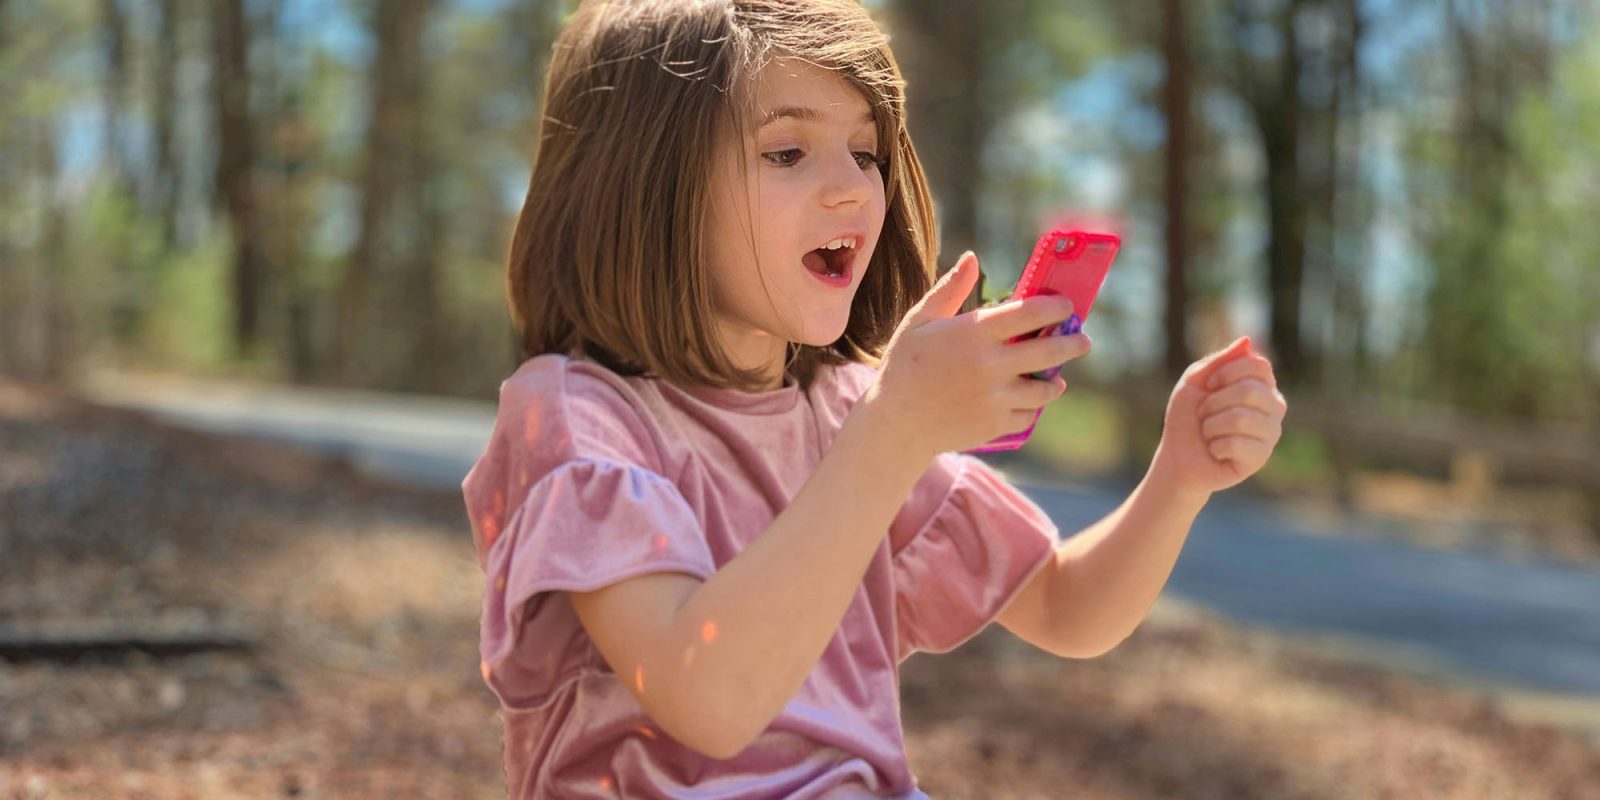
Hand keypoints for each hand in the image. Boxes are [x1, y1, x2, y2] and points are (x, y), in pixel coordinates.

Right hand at [860, 251, 1090, 457]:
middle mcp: (990, 364)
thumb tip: (972, 257)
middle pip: (1051, 350)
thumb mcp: (919, 320)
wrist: (894, 422)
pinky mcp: (995, 424)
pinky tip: (1028, 400)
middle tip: (1082, 340)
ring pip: (1046, 388)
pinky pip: (1027, 415)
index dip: (1056, 307)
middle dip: (1074, 343)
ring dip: (1055, 380)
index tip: (1066, 306)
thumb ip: (950, 289)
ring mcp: (995, 397)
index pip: (1032, 313)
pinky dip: (1031, 408)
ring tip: (1056, 376)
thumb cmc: (904, 365)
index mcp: (974, 332)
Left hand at [1149, 336, 1286, 497]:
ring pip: (1241, 418)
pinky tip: (1216, 452)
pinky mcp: (1261, 457)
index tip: (1207, 385)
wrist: (1177, 458)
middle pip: (1250, 390)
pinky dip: (1215, 446)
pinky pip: (1237, 444)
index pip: (1259, 366)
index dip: (1228, 372)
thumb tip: (1247, 340)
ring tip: (1209, 433)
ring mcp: (1271, 433)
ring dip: (1211, 426)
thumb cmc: (1187, 419)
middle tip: (1203, 414)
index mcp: (1261, 385)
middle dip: (1214, 402)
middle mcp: (1273, 407)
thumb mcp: (1194, 382)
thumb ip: (1218, 361)